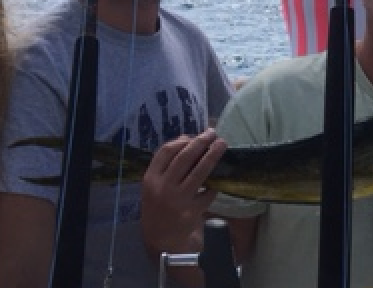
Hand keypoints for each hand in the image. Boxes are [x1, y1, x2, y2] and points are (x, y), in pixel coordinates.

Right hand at [140, 129, 228, 255]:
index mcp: (150, 179)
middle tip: (213, 133)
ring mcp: (178, 200)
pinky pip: (208, 192)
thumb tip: (187, 139)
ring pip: (199, 172)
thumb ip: (166, 165)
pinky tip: (218, 180)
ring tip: (222, 144)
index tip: (194, 135)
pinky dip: (214, 185)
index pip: (165, 151)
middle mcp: (162, 187)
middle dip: (200, 142)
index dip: (182, 140)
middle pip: (184, 157)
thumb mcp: (155, 186)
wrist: (161, 239)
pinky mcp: (192, 212)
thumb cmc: (159, 206)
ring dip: (213, 155)